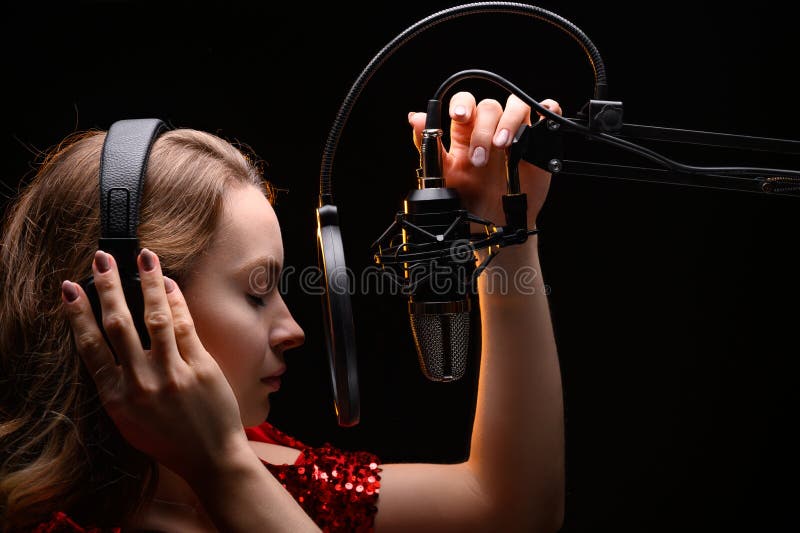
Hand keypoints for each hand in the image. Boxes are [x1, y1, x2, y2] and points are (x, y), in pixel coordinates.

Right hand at [61, 249, 247, 482]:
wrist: (210, 458)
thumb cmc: (167, 438)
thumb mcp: (129, 419)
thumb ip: (119, 383)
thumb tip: (111, 340)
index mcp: (116, 398)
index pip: (90, 347)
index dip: (77, 315)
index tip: (68, 289)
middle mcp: (140, 384)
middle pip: (119, 325)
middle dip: (108, 287)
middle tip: (101, 258)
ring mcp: (172, 375)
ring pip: (155, 318)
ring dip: (147, 283)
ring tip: (143, 256)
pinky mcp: (201, 368)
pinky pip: (186, 327)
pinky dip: (176, 302)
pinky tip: (169, 283)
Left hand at [409, 92, 561, 229]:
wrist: (495, 224)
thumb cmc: (469, 199)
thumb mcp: (444, 175)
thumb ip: (429, 146)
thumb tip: (414, 117)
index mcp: (466, 132)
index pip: (465, 103)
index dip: (463, 104)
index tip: (460, 116)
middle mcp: (490, 128)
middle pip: (490, 107)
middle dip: (484, 130)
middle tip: (480, 159)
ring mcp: (515, 132)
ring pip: (516, 105)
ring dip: (509, 122)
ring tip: (504, 147)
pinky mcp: (537, 140)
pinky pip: (546, 113)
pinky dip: (547, 109)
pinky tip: (539, 122)